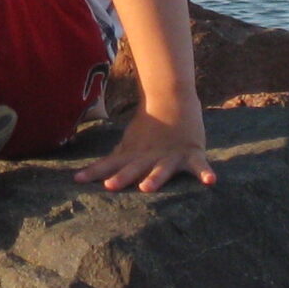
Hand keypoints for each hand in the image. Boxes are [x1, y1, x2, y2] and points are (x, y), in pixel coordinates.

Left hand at [75, 112, 215, 192]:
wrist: (172, 98)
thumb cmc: (148, 129)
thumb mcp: (127, 145)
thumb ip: (109, 163)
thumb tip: (81, 176)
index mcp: (134, 155)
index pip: (111, 164)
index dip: (95, 171)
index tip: (77, 179)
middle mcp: (150, 157)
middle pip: (134, 168)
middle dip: (122, 177)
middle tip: (110, 186)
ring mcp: (170, 156)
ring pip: (162, 169)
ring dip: (155, 177)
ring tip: (147, 189)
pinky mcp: (191, 154)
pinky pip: (200, 166)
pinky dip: (205, 173)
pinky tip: (211, 182)